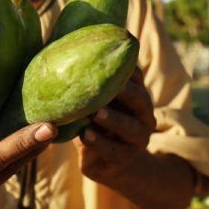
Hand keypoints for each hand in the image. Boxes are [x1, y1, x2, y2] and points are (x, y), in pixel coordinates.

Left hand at [73, 67, 155, 183]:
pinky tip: (85, 135)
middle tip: (106, 85)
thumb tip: (64, 48)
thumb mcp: (98, 101)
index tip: (107, 57)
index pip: (135, 77)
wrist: (105, 161)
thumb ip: (92, 83)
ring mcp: (138, 138)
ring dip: (112, 119)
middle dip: (124, 92)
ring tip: (95, 113)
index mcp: (137, 95)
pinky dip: (99, 142)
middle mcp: (144, 115)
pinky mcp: (124, 158)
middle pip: (139, 99)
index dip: (124, 67)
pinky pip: (114, 150)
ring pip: (129, 127)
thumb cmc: (96, 121)